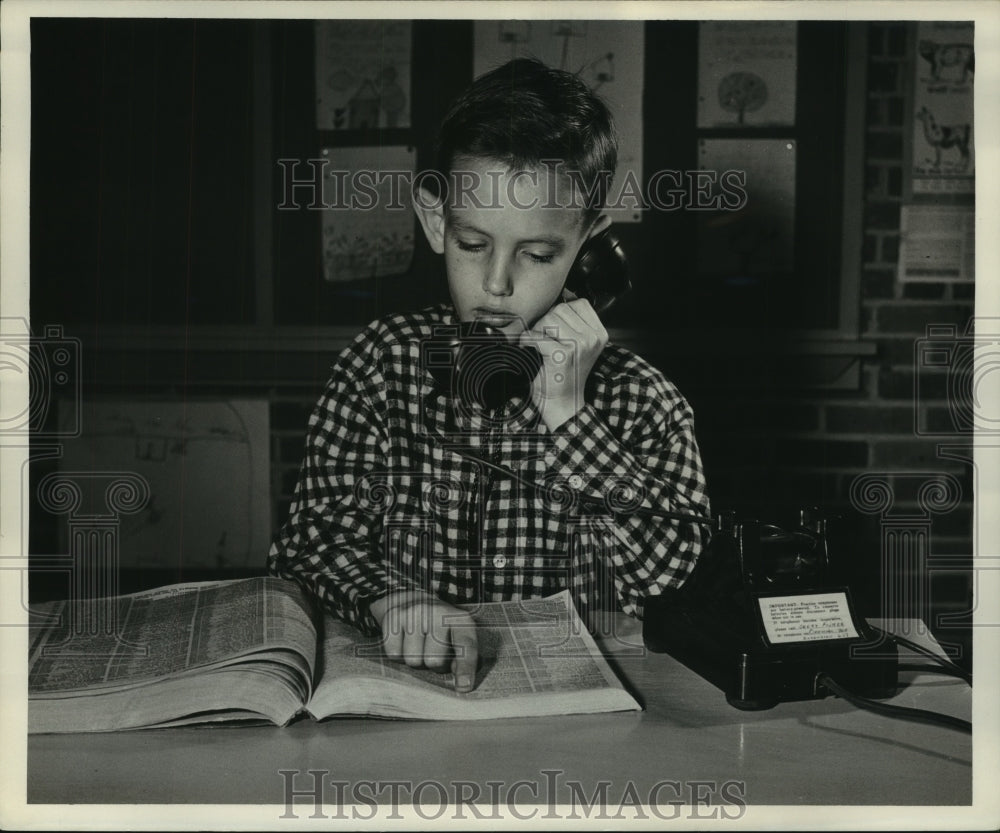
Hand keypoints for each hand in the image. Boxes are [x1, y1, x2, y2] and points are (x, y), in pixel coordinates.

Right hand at [369, 590, 478, 691]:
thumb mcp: (459, 638)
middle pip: (434, 661)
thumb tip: (461, 681)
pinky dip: (399, 655)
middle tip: (434, 652)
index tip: (464, 687)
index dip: (466, 667)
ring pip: (413, 661)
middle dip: (435, 665)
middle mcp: (438, 612)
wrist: (412, 599)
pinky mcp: (393, 618)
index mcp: (460, 619)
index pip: (465, 645)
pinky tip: (405, 641)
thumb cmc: (441, 629)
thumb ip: (464, 659)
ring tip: (420, 646)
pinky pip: (394, 655)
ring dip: (416, 661)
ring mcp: (414, 613)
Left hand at [522, 298, 607, 430]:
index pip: (579, 303)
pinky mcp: (563, 354)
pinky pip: (537, 336)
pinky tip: (529, 350)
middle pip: (561, 309)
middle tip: (544, 340)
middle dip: (546, 322)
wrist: (562, 403)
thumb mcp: (576, 344)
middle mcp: (593, 338)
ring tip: (539, 346)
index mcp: (600, 333)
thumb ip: (572, 321)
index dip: (561, 311)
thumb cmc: (563, 373)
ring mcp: (580, 346)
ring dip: (537, 331)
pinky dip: (527, 341)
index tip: (554, 328)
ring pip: (549, 320)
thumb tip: (560, 294)